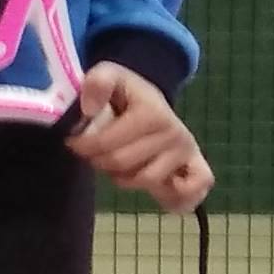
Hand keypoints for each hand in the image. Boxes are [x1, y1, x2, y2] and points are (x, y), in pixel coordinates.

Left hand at [67, 63, 211, 211]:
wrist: (151, 102)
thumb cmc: (127, 94)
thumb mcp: (110, 76)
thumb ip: (97, 83)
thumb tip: (89, 108)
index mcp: (153, 113)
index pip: (106, 144)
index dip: (83, 146)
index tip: (75, 142)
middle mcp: (175, 133)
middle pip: (121, 164)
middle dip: (99, 161)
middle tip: (95, 153)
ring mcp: (187, 153)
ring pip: (144, 182)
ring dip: (123, 177)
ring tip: (117, 162)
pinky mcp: (198, 169)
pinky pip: (191, 193)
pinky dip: (175, 197)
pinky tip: (160, 189)